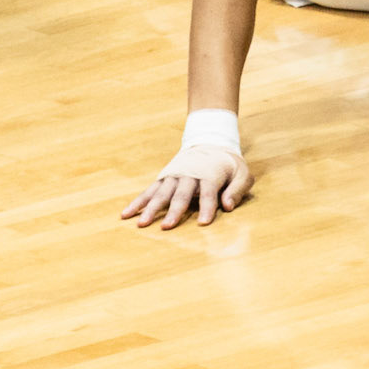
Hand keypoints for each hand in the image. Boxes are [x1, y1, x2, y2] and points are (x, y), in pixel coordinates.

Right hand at [122, 145, 251, 228]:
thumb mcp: (242, 172)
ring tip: (141, 224)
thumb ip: (238, 189)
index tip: (203, 223)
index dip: (207, 207)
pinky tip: (126, 214)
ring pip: (161, 193)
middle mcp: (190, 175)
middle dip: (175, 211)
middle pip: (181, 194)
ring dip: (151, 208)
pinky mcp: (164, 178)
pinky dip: (138, 202)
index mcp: (210, 174)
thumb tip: (228, 206)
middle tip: (167, 227)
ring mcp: (174, 176)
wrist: (210, 141)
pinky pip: (149, 191)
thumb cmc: (228, 163)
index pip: (209, 192)